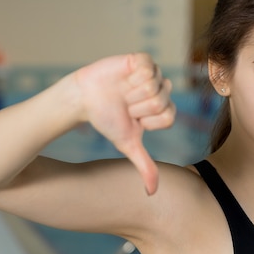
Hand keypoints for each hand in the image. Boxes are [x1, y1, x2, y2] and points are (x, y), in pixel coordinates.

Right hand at [74, 53, 174, 194]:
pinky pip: (149, 67)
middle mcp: (161, 90)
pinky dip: (134, 75)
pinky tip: (125, 78)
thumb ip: (145, 165)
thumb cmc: (107, 120)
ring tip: (123, 91)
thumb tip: (152, 193)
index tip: (134, 119)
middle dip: (139, 107)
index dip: (147, 120)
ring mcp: (153, 74)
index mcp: (163, 109)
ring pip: (154, 86)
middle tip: (126, 104)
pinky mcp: (141, 60)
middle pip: (161, 102)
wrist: (84, 100)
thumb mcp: (128, 144)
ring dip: (132, 92)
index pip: (169, 117)